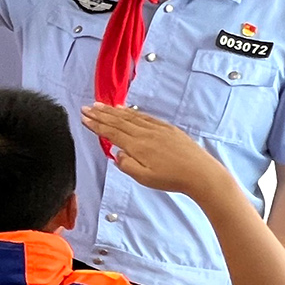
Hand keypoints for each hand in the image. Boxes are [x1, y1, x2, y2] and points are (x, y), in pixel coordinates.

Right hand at [81, 103, 223, 196]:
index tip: (84, 118)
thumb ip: (127, 165)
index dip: (96, 125)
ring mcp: (157, 129)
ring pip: (130, 116)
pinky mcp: (167, 128)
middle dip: (100, 114)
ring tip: (100, 105)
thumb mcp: (144, 178)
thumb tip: (117, 154)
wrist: (200, 173)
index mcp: (138, 146)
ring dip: (113, 111)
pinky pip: (144, 116)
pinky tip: (125, 109)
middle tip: (86, 108)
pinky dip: (132, 111)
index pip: (112, 132)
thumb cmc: (172, 179)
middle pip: (118, 121)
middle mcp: (145, 133)